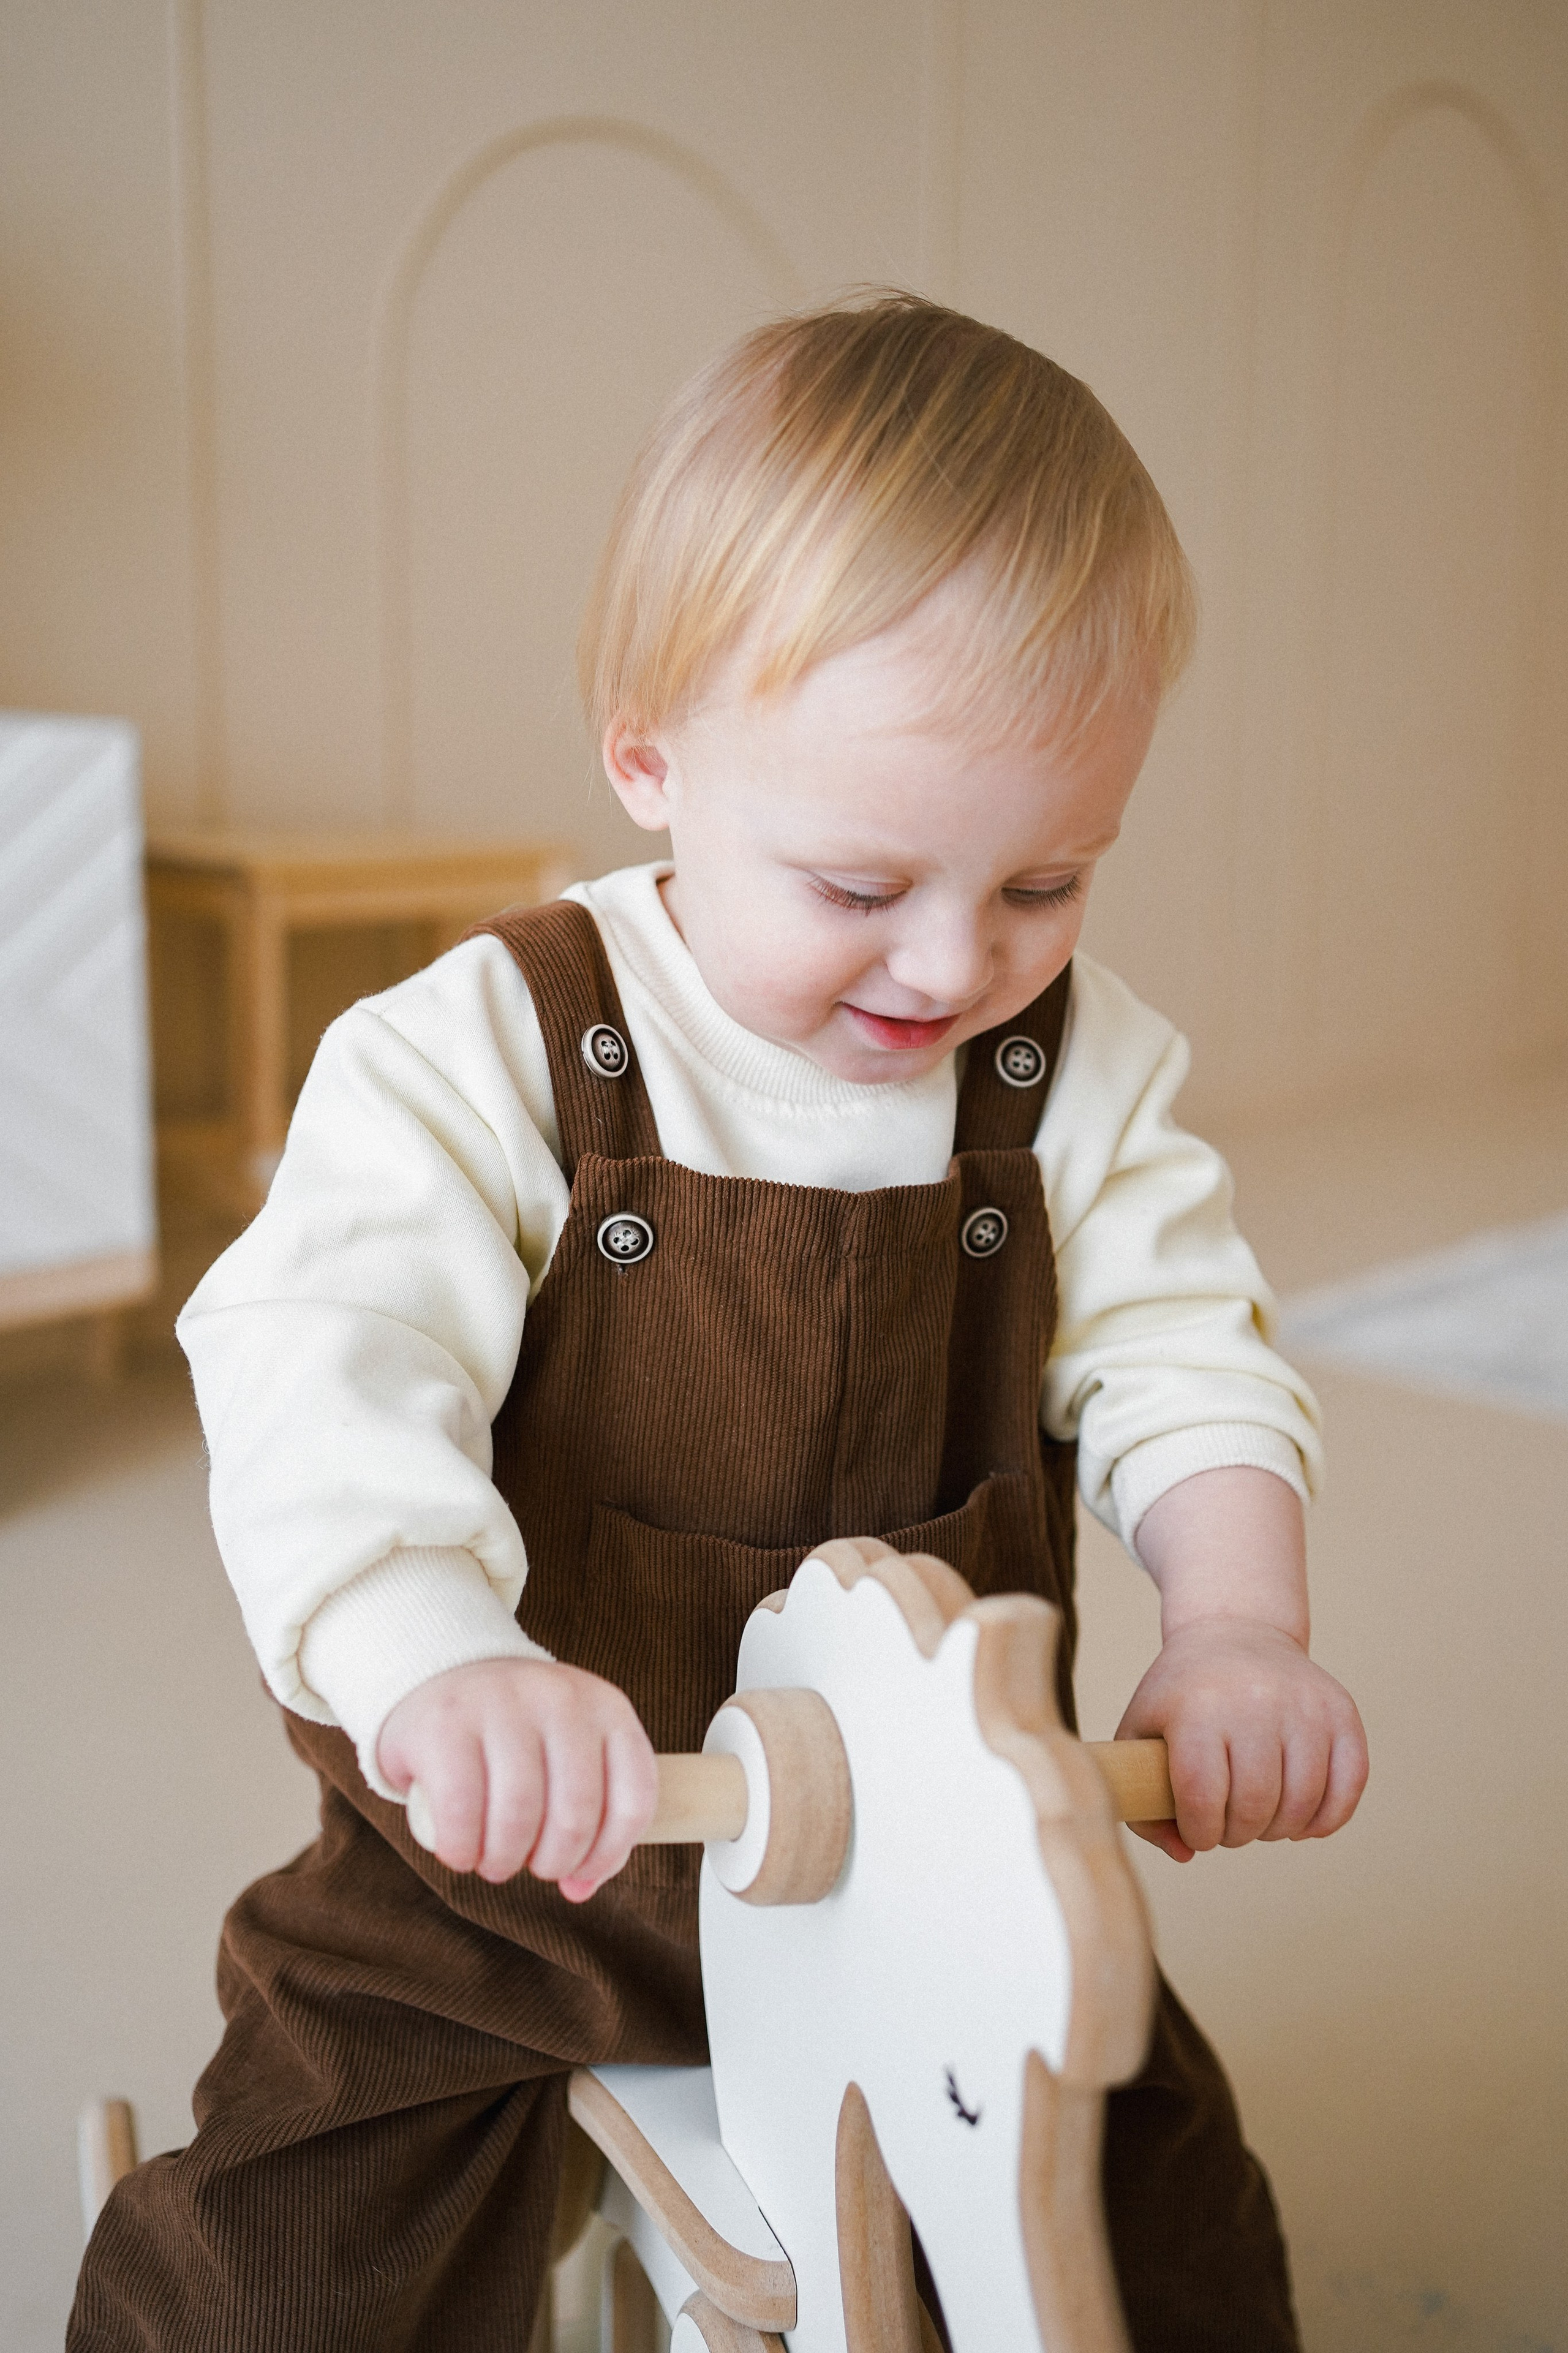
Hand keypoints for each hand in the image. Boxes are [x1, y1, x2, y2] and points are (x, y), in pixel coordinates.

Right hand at [377, 1658, 657, 1899]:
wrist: (447, 1676)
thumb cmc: (520, 1737)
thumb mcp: (571, 1760)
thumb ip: (592, 1821)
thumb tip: (580, 1888)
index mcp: (608, 1708)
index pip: (634, 1799)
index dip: (609, 1854)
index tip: (578, 1872)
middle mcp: (561, 1698)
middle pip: (575, 1815)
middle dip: (551, 1863)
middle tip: (527, 1866)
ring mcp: (502, 1704)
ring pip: (519, 1815)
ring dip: (504, 1861)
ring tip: (494, 1863)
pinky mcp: (447, 1723)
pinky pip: (460, 1809)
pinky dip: (461, 1849)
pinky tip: (460, 1854)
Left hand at [1116, 1617, 1367, 1861]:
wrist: (1236, 1632)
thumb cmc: (1183, 1695)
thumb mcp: (1141, 1732)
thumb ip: (1142, 1799)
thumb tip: (1185, 1853)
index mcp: (1197, 1706)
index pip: (1202, 1796)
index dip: (1199, 1831)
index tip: (1197, 1831)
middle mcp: (1255, 1700)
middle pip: (1255, 1806)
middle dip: (1237, 1834)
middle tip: (1228, 1825)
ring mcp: (1305, 1705)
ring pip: (1302, 1804)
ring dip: (1278, 1829)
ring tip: (1258, 1817)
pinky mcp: (1342, 1712)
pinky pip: (1349, 1787)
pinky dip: (1326, 1818)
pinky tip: (1300, 1818)